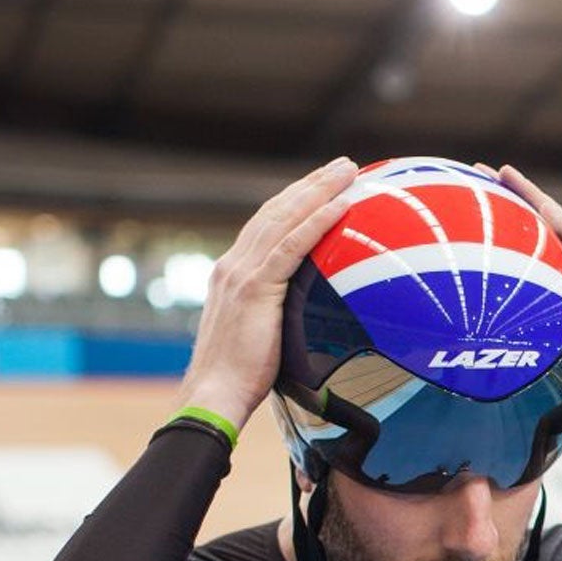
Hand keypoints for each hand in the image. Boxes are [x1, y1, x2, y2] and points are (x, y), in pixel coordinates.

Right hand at [176, 157, 357, 432]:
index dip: (295, 201)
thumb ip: (274, 317)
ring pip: (286, 219)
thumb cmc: (238, 380)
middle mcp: (233, 265)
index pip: (267, 226)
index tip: (322, 185)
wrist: (213, 395)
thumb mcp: (258, 337)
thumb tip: (305, 321)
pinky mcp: (255, 288)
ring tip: (348, 170)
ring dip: (319, 190)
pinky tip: (342, 204)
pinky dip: (318, 221)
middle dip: (311, 184)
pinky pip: (293, 246)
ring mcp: (241, 274)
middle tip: (343, 165)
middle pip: (277, 211)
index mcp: (232, 274)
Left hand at [488, 163, 561, 440]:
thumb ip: (497, 338)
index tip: (466, 195)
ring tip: (505, 172)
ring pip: (555, 227)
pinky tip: (541, 204)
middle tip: (479, 170)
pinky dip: (560, 226)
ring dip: (531, 197)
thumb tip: (446, 341)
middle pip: (534, 226)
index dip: (495, 218)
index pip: (517, 244)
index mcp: (543, 287)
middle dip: (508, 196)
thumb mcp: (521, 354)